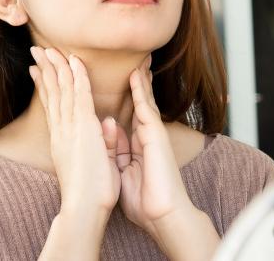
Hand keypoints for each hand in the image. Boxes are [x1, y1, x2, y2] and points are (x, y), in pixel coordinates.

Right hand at [28, 46, 119, 217]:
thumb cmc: (91, 193)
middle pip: (52, 94)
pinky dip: (76, 76)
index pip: (53, 107)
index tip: (39, 70)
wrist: (84, 208)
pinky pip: (79, 95)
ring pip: (62, 90)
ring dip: (56, 66)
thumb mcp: (95, 161)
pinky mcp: (83, 127)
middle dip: (45, 70)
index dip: (46, 86)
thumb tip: (107, 124)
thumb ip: (100, 141)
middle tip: (37, 51)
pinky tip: (74, 61)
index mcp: (62, 141)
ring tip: (47, 48)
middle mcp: (61, 132)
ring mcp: (70, 128)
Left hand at [115, 55, 195, 237]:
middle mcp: (146, 136)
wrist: (163, 216)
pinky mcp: (156, 136)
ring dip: (140, 78)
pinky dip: (141, 91)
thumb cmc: (145, 202)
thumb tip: (110, 130)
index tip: (120, 81)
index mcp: (137, 145)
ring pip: (144, 100)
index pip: (130, 114)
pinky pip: (146, 108)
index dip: (125, 97)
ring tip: (138, 58)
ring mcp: (152, 134)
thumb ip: (117, 150)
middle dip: (136, 82)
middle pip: (139, 102)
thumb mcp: (123, 172)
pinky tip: (137, 75)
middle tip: (134, 60)